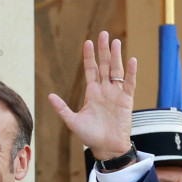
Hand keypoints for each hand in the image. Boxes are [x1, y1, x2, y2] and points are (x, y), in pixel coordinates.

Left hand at [47, 32, 135, 160]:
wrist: (106, 147)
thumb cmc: (90, 136)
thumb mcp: (73, 121)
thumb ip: (62, 108)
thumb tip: (49, 96)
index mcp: (92, 93)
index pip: (91, 70)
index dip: (89, 57)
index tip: (88, 42)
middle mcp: (104, 90)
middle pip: (105, 66)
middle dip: (104, 50)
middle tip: (104, 34)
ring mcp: (116, 94)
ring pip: (116, 70)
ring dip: (116, 56)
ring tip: (116, 41)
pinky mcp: (126, 100)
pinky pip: (129, 83)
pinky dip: (130, 72)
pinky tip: (131, 60)